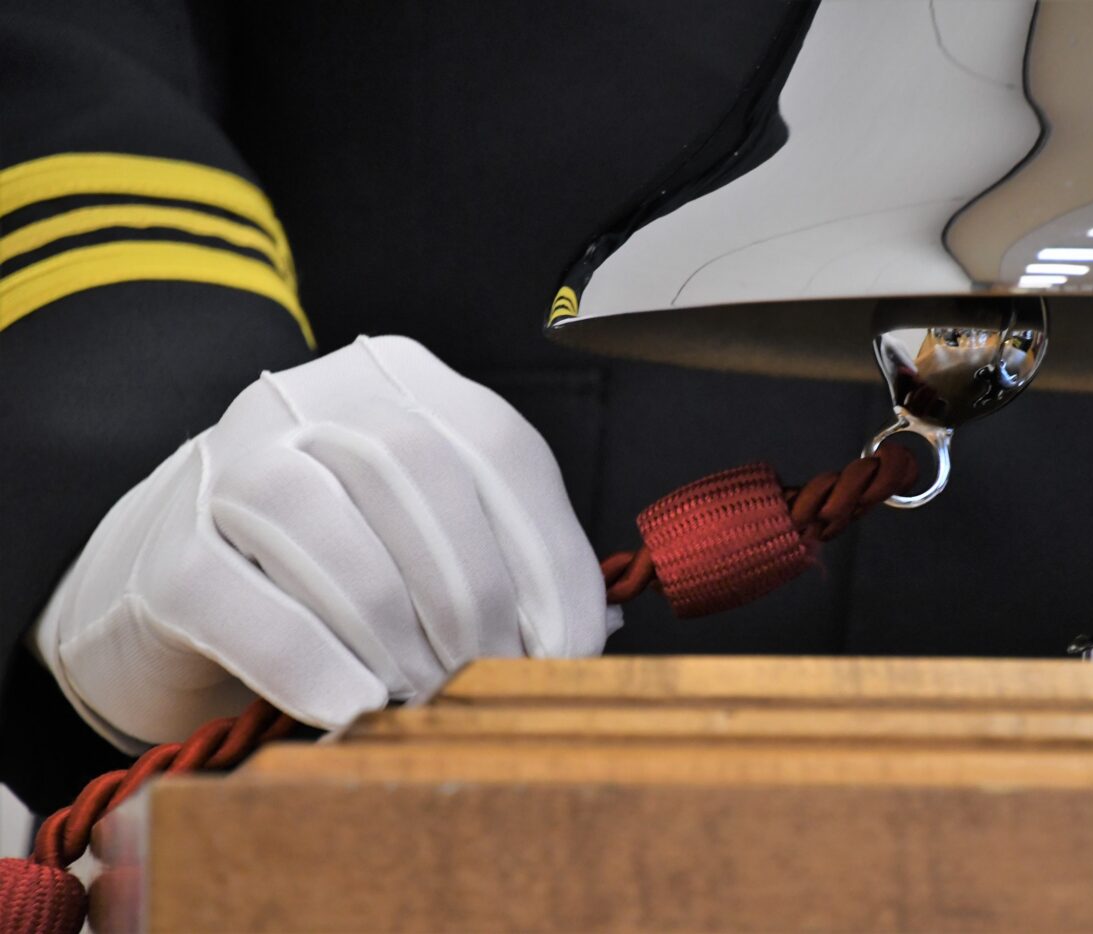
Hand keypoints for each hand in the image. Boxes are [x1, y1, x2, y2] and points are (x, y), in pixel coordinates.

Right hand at [32, 336, 616, 750]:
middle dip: (472, 591)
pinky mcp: (161, 552)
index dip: (549, 556)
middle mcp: (310, 400)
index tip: (573, 649)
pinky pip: (237, 601)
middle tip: (493, 678)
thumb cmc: (333, 570)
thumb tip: (596, 641)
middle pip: (416, 470)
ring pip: (321, 523)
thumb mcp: (425, 541)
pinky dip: (307, 661)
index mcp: (401, 383)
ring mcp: (223, 465)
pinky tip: (351, 707)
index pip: (499, 448)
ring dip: (393, 628)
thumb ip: (503, 565)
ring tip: (425, 697)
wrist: (169, 581)